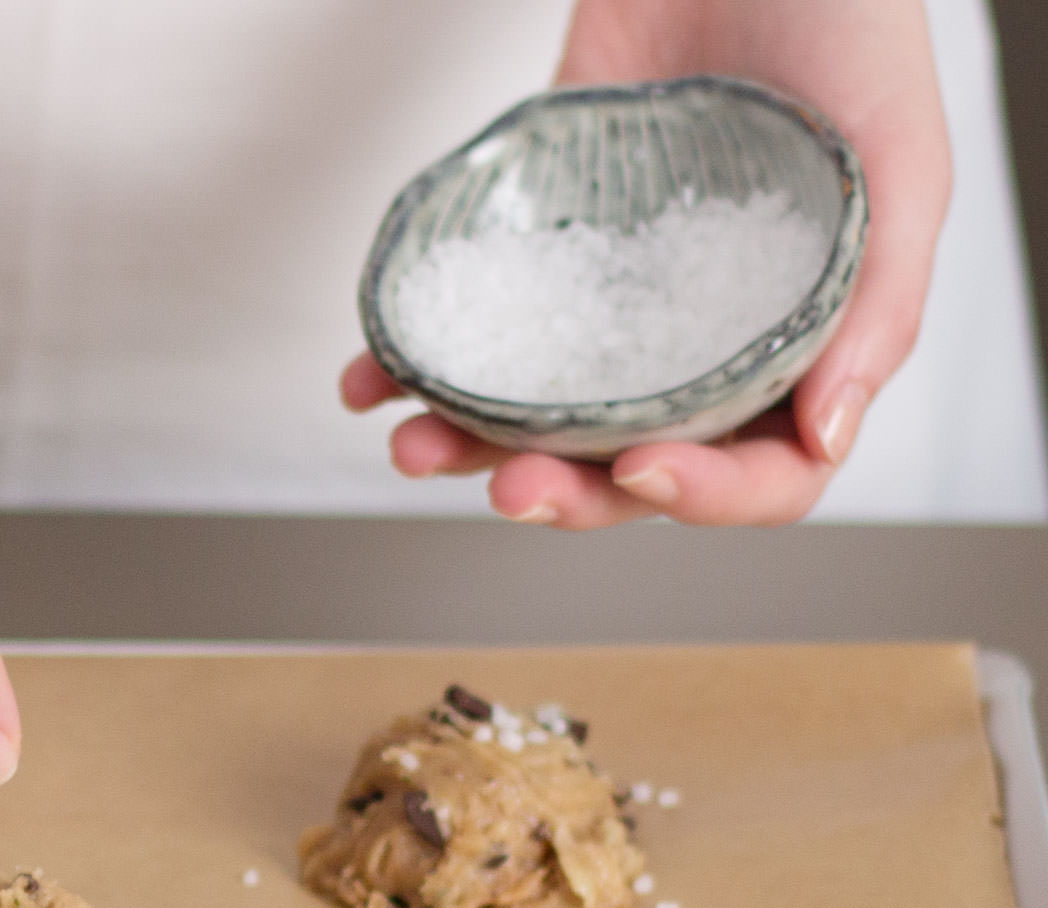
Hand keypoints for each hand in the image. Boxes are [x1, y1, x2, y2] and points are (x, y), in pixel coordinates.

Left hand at [339, 0, 951, 528]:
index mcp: (795, 346)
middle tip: (511, 485)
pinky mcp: (541, 249)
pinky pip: (478, 326)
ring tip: (414, 443)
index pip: (760, 473)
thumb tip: (826, 434)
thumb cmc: (850, 29)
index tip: (642, 465)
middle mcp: (696, 344)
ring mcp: (612, 303)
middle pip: (628, 467)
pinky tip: (373, 377)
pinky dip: (415, 363)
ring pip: (538, 415)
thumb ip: (881, 305)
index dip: (704, 495)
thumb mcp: (900, 160)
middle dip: (562, 492)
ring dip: (467, 447)